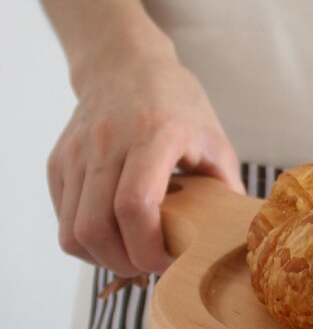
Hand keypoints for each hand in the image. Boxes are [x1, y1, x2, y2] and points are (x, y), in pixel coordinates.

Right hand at [48, 42, 243, 276]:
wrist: (123, 62)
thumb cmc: (177, 104)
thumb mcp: (215, 140)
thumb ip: (227, 188)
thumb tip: (238, 234)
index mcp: (153, 135)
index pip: (135, 205)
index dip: (150, 247)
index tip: (172, 259)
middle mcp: (107, 143)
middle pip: (97, 227)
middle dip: (126, 263)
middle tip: (152, 266)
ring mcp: (76, 153)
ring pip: (73, 231)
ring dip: (103, 259)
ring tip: (132, 257)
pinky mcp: (58, 162)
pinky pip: (63, 220)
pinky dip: (87, 242)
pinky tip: (114, 238)